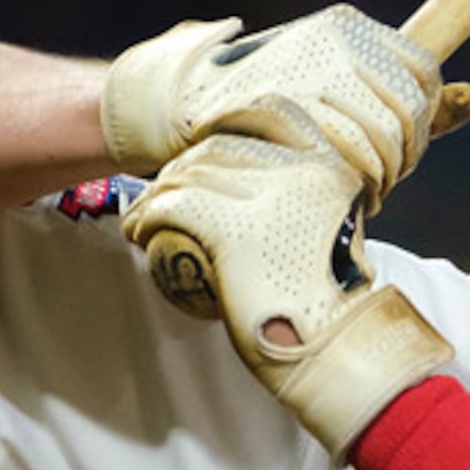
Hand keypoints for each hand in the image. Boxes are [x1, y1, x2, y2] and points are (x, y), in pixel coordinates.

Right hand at [100, 4, 469, 205]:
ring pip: (378, 139)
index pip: (423, 72)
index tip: (403, 148)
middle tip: (378, 181)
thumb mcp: (341, 87)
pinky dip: (341, 183)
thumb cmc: (268, 101)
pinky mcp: (275, 108)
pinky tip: (328, 190)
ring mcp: (302, 72)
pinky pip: (336, 157)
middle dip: (401, 157)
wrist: (174, 102)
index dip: (423, 119)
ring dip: (374, 177)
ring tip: (354, 190)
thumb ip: (410, 99)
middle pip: (406, 112)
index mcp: (349, 26)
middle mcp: (331, 41)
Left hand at [120, 101, 454, 456]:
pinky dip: (146, 217)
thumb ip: (308, 214)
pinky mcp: (231, 227)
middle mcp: (300, 172)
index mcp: (330, 170)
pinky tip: (138, 233)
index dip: (227, 128)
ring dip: (156, 194)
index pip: (270, 120)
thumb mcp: (330, 245)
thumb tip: (271, 209)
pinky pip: (171, 207)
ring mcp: (267, 197)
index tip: (204, 148)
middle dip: (183, 169)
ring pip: (190, 174)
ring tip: (143, 219)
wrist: (331, 348)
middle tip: (165, 195)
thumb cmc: (331, 310)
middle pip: (221, 148)